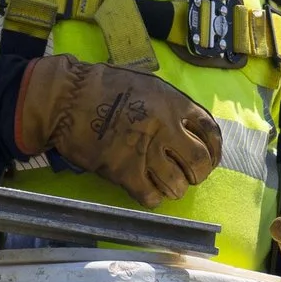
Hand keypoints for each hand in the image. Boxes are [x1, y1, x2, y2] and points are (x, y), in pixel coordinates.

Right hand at [14, 56, 221, 207]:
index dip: (215, 150)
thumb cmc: (103, 86)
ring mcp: (145, 151)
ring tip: (165, 183)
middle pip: (200, 162)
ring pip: (177, 185)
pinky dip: (152, 197)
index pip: (211, 132)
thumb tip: (186, 127)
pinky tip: (145, 189)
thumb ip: (170, 104)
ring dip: (175, 188)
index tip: (210, 158)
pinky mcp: (124, 172)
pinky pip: (150, 197)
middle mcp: (165, 128)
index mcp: (173, 103)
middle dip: (198, 173)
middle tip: (187, 175)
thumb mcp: (146, 84)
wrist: (65, 99)